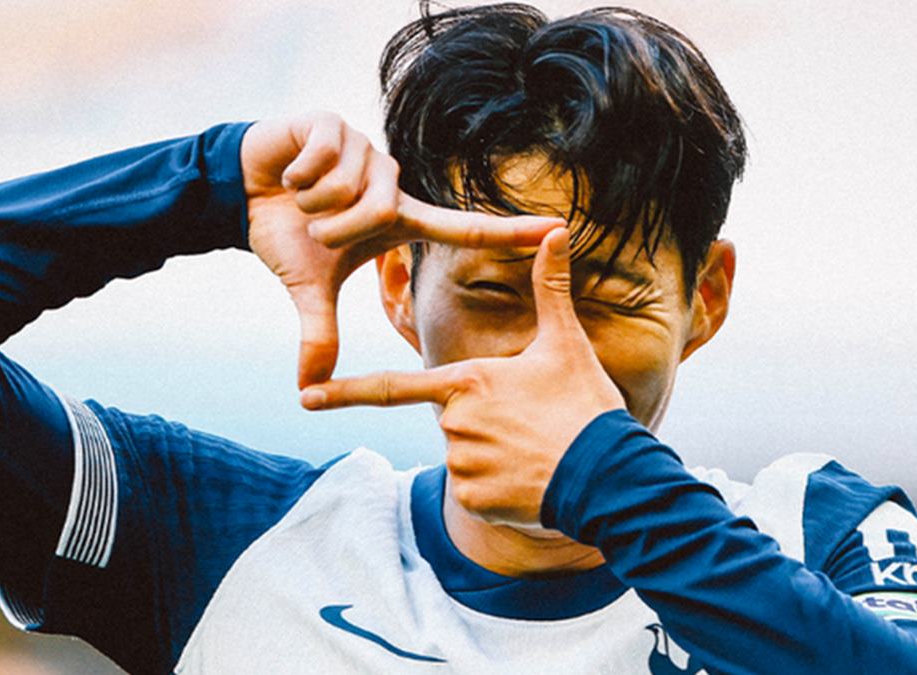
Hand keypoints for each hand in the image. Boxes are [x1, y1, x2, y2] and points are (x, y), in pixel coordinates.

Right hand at [240, 113, 562, 387]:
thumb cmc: (287, 234)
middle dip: (333, 228)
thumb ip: (320, 334)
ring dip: (311, 202)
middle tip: (314, 226)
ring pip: (347, 188)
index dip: (511, 232)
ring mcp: (367, 149)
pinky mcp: (334, 124)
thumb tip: (308, 390)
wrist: (242, 189)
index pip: (465, 228)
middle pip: (377, 213)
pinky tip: (290, 172)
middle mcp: (393, 182)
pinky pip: (321, 160)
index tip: (559, 229)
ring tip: (301, 196)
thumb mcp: (309, 287)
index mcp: (400, 218)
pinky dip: (296, 174)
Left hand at [299, 228, 625, 526]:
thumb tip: (556, 231)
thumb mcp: (566, 344)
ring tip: (535, 450)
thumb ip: (550, 289)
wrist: (609, 476)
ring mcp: (461, 465)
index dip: (345, 392)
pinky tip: (530, 479)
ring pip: (463, 456)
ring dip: (492, 454)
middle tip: (528, 423)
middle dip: (482, 421)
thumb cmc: (584, 407)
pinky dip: (498, 487)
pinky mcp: (474, 500)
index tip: (307, 397)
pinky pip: (475, 490)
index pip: (392, 388)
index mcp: (465, 383)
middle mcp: (454, 424)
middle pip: (451, 420)